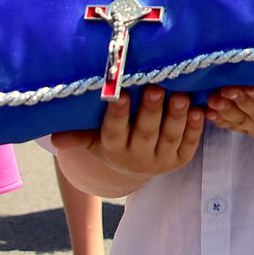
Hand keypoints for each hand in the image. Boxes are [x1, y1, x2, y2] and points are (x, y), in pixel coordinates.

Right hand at [52, 85, 202, 178]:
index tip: (120, 95)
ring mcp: (160, 159)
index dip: (117, 115)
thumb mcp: (94, 139)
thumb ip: (79, 135)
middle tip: (155, 88)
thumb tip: (54, 138)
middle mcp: (137, 156)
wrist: (134, 166)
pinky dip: (194, 129)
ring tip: (181, 97)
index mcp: (113, 148)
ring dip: (176, 117)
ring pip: (169, 138)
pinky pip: (188, 145)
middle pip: (145, 133)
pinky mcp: (179, 159)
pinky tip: (199, 111)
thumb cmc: (112, 139)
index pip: (113, 131)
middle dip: (150, 111)